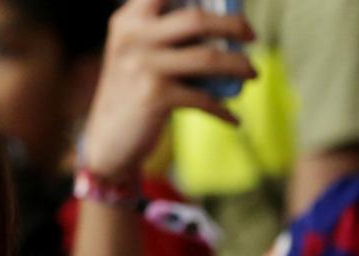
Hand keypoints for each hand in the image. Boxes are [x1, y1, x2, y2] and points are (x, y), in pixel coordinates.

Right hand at [80, 0, 254, 180]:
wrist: (107, 139)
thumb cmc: (133, 92)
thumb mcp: (138, 54)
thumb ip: (166, 33)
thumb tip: (226, 24)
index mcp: (128, 20)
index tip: (228, 0)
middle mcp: (133, 38)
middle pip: (196, 19)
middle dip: (234, 24)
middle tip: (251, 35)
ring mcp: (143, 67)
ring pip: (208, 58)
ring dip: (239, 65)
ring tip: (252, 72)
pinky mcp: (154, 97)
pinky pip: (203, 98)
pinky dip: (223, 110)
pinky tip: (233, 118)